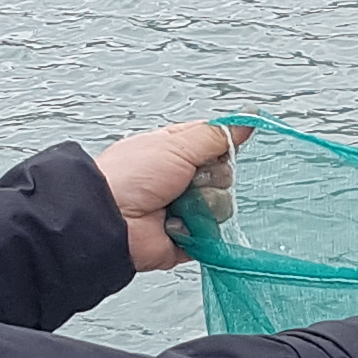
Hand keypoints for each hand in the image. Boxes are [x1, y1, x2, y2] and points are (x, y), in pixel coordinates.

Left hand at [98, 119, 247, 272]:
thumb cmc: (132, 176)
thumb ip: (216, 134)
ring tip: (177, 205)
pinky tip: (177, 225)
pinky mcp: (187, 238)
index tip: (221, 149)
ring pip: (222, 205)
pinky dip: (198, 231)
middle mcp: (180, 180)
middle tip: (188, 178)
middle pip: (224, 175)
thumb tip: (248, 118)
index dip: (221, 146)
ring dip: (203, 205)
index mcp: (175, 151)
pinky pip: (213, 235)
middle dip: (211, 177)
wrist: (109, 219)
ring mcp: (184, 209)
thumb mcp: (177, 144)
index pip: (214, 144)